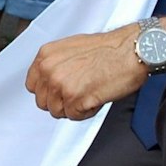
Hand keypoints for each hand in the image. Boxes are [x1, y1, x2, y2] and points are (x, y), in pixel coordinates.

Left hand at [25, 25, 145, 120]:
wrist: (132, 50)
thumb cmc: (109, 49)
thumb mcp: (71, 48)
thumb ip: (55, 64)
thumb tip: (48, 81)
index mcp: (46, 56)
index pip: (32, 86)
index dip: (48, 91)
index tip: (60, 90)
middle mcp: (49, 70)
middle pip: (44, 103)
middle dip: (61, 101)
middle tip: (80, 91)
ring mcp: (61, 85)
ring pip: (58, 112)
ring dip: (74, 107)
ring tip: (90, 91)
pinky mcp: (75, 99)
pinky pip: (75, 117)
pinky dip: (87, 111)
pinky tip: (97, 96)